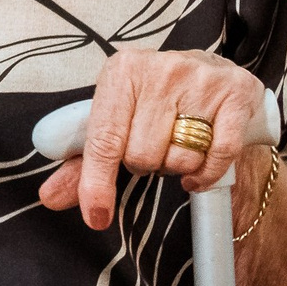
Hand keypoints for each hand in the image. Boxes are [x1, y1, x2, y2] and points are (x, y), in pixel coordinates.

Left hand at [37, 48, 266, 230]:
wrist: (211, 69)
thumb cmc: (155, 100)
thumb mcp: (116, 118)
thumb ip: (84, 161)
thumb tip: (50, 197)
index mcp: (122, 72)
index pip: (104, 140)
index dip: (97, 183)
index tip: (96, 215)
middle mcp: (160, 70)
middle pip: (143, 155)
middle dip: (147, 164)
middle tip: (156, 146)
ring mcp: (201, 80)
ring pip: (180, 159)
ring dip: (178, 167)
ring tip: (180, 144)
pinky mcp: (236, 94)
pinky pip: (218, 156)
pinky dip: (206, 174)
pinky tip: (199, 170)